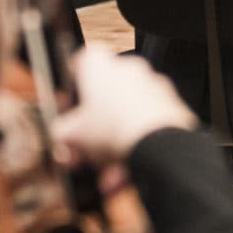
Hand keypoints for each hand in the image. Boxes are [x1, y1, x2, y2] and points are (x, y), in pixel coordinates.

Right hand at [53, 45, 197, 166]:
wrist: (155, 142)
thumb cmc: (113, 128)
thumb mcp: (70, 134)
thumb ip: (61, 131)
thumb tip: (61, 134)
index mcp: (99, 64)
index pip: (81, 61)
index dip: (73, 84)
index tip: (69, 105)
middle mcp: (127, 67)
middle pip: (104, 95)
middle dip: (94, 126)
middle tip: (85, 147)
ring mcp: (151, 84)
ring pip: (126, 114)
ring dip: (114, 142)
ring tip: (106, 170)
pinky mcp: (170, 103)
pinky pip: (147, 123)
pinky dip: (137, 144)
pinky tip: (126, 169)